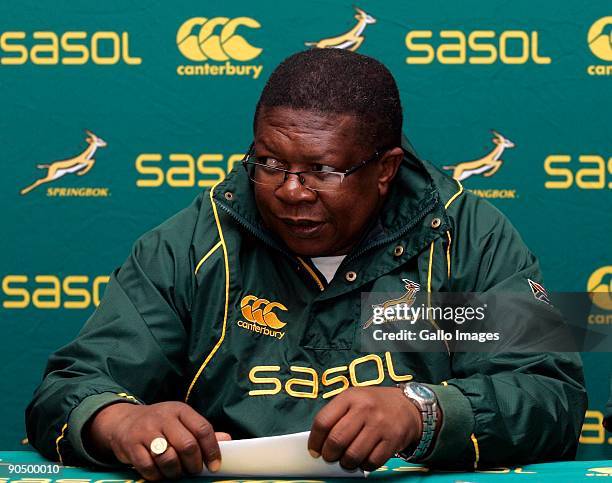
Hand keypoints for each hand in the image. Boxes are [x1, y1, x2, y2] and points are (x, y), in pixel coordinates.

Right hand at [85, 401, 230, 480]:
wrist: (123, 421)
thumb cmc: (159, 423)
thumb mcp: (180, 420)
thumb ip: (201, 431)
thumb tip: (227, 441)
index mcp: (180, 410)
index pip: (203, 429)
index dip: (212, 450)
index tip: (215, 465)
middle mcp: (164, 418)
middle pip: (187, 445)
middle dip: (194, 464)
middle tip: (194, 471)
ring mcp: (146, 432)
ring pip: (169, 459)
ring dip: (176, 472)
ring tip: (178, 473)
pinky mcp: (132, 446)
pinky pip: (149, 468)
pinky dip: (158, 476)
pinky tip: (161, 473)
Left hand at [308, 386, 421, 470]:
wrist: (407, 405)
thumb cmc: (373, 404)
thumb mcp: (353, 398)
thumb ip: (336, 415)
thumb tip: (319, 442)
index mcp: (350, 397)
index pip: (323, 421)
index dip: (315, 440)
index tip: (314, 450)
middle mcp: (364, 409)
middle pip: (336, 440)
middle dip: (329, 455)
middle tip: (330, 457)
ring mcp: (380, 424)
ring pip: (353, 455)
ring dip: (345, 463)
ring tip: (346, 460)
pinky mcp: (392, 440)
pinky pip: (371, 462)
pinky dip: (364, 465)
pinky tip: (363, 459)